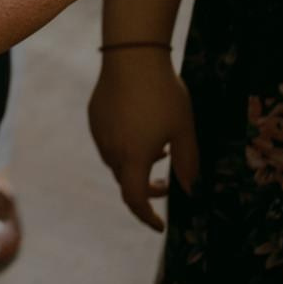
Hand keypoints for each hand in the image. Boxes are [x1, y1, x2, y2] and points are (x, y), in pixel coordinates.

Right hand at [88, 48, 197, 229]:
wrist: (131, 58)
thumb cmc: (164, 95)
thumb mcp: (184, 130)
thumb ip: (188, 164)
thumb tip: (189, 190)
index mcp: (134, 157)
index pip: (135, 199)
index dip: (147, 216)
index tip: (160, 225)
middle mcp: (111, 149)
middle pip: (125, 181)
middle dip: (145, 189)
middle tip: (165, 183)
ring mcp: (99, 133)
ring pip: (116, 161)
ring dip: (135, 165)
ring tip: (158, 149)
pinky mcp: (94, 118)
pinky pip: (108, 142)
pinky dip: (124, 147)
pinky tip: (141, 129)